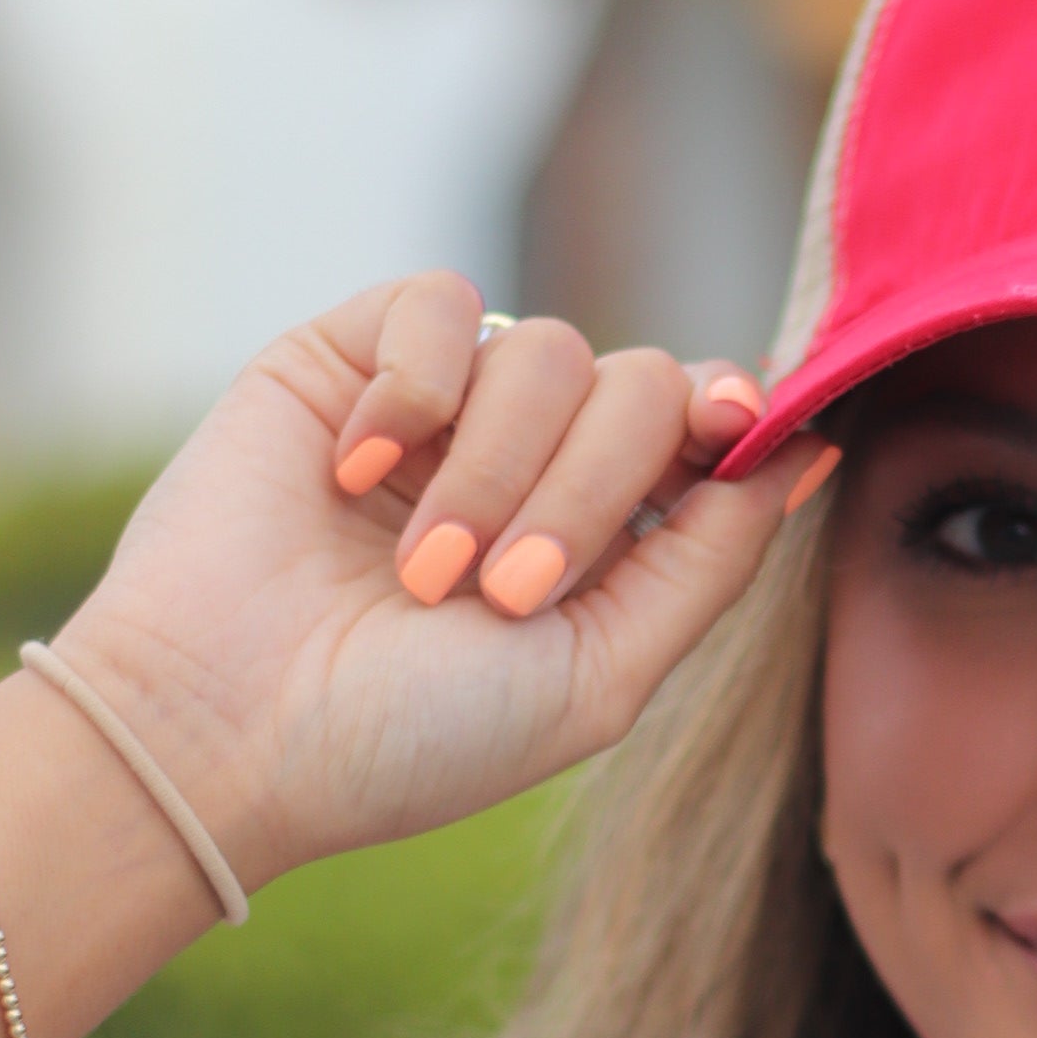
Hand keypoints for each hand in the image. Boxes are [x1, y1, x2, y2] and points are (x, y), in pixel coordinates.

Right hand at [46, 273, 829, 889]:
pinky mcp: (346, 358)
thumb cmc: (408, 736)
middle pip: (638, 385)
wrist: (226, 731)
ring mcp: (439, 407)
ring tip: (422, 572)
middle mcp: (527, 460)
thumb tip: (810, 449)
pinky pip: (439, 301)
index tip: (730, 429)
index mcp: (599, 535)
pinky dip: (414, 386)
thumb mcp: (600, 675)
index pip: (701, 424)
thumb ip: (710, 561)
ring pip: (546, 347)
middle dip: (593, 488)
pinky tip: (353, 472)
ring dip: (495, 469)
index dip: (729, 414)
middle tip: (506, 590)